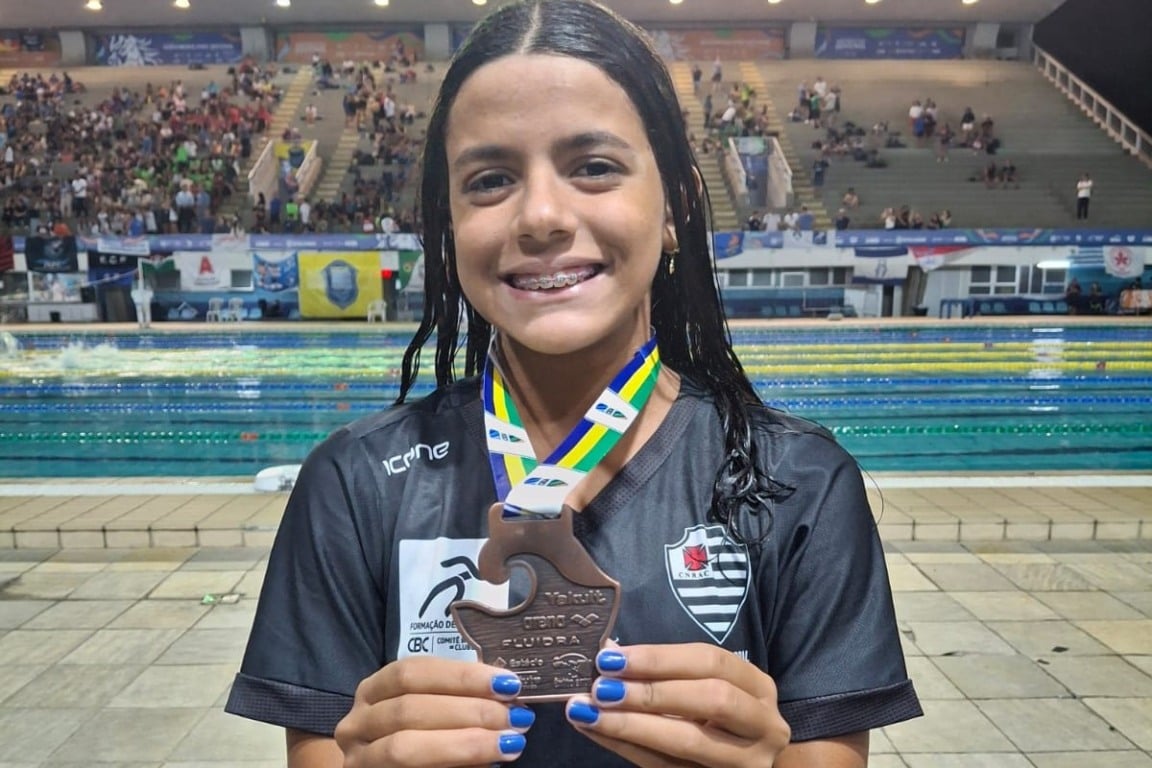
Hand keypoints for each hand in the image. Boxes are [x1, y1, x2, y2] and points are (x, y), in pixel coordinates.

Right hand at [334, 657, 534, 766]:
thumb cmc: (418, 736)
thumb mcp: (432, 711)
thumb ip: (459, 700)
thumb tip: (507, 695)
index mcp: (373, 690)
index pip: (413, 672)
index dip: (462, 676)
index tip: (508, 683)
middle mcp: (357, 722)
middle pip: (410, 709)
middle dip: (469, 712)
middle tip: (515, 717)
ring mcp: (358, 759)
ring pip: (404, 747)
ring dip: (464, 744)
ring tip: (508, 743)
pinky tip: (486, 766)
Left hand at [564, 643, 790, 767]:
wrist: (741, 766)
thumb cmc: (719, 720)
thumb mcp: (702, 689)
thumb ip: (662, 672)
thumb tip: (608, 649)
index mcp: (758, 688)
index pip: (711, 661)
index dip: (659, 658)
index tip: (610, 656)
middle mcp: (763, 726)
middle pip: (710, 699)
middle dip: (650, 692)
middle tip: (600, 688)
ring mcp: (747, 762)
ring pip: (690, 741)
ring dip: (632, 725)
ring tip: (589, 712)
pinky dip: (627, 748)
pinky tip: (597, 733)